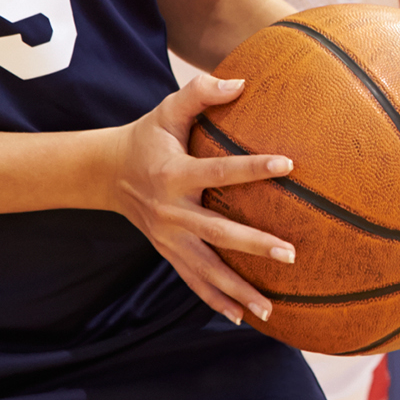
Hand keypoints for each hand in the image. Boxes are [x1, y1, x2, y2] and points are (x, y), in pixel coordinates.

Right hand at [111, 71, 297, 324]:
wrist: (108, 174)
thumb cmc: (148, 137)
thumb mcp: (167, 110)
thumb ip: (200, 92)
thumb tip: (241, 81)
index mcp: (174, 174)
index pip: (219, 171)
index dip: (252, 168)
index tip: (288, 165)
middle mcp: (171, 212)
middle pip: (217, 233)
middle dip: (254, 245)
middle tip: (291, 253)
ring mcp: (169, 238)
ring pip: (206, 270)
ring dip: (238, 289)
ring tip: (271, 308)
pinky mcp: (169, 253)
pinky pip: (194, 282)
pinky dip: (218, 301)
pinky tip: (245, 318)